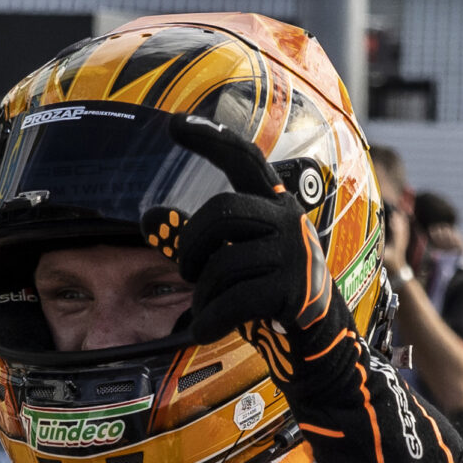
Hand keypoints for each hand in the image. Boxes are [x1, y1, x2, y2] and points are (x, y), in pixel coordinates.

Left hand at [143, 114, 353, 400]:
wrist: (315, 340)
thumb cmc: (266, 294)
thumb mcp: (229, 261)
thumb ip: (191, 240)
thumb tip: (147, 218)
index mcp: (273, 205)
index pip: (243, 159)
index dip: (211, 140)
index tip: (173, 123)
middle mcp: (289, 220)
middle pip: (221, 212)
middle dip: (191, 246)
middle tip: (185, 273)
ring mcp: (296, 253)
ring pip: (223, 263)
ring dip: (203, 294)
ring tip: (207, 309)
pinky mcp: (295, 289)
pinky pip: (233, 300)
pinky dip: (210, 319)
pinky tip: (206, 330)